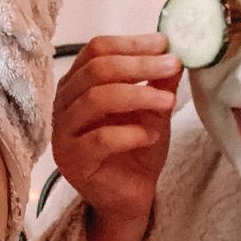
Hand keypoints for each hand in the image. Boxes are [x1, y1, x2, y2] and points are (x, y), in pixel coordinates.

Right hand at [52, 35, 179, 240]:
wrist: (130, 197)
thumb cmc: (137, 150)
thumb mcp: (154, 109)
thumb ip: (159, 82)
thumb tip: (176, 51)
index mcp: (78, 84)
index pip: (96, 50)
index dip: (130, 43)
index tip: (164, 45)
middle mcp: (64, 103)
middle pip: (96, 70)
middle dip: (139, 65)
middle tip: (172, 66)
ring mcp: (63, 132)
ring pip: (96, 99)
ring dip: (138, 96)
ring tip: (169, 102)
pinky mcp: (72, 161)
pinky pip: (100, 139)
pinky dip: (131, 134)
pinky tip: (152, 135)